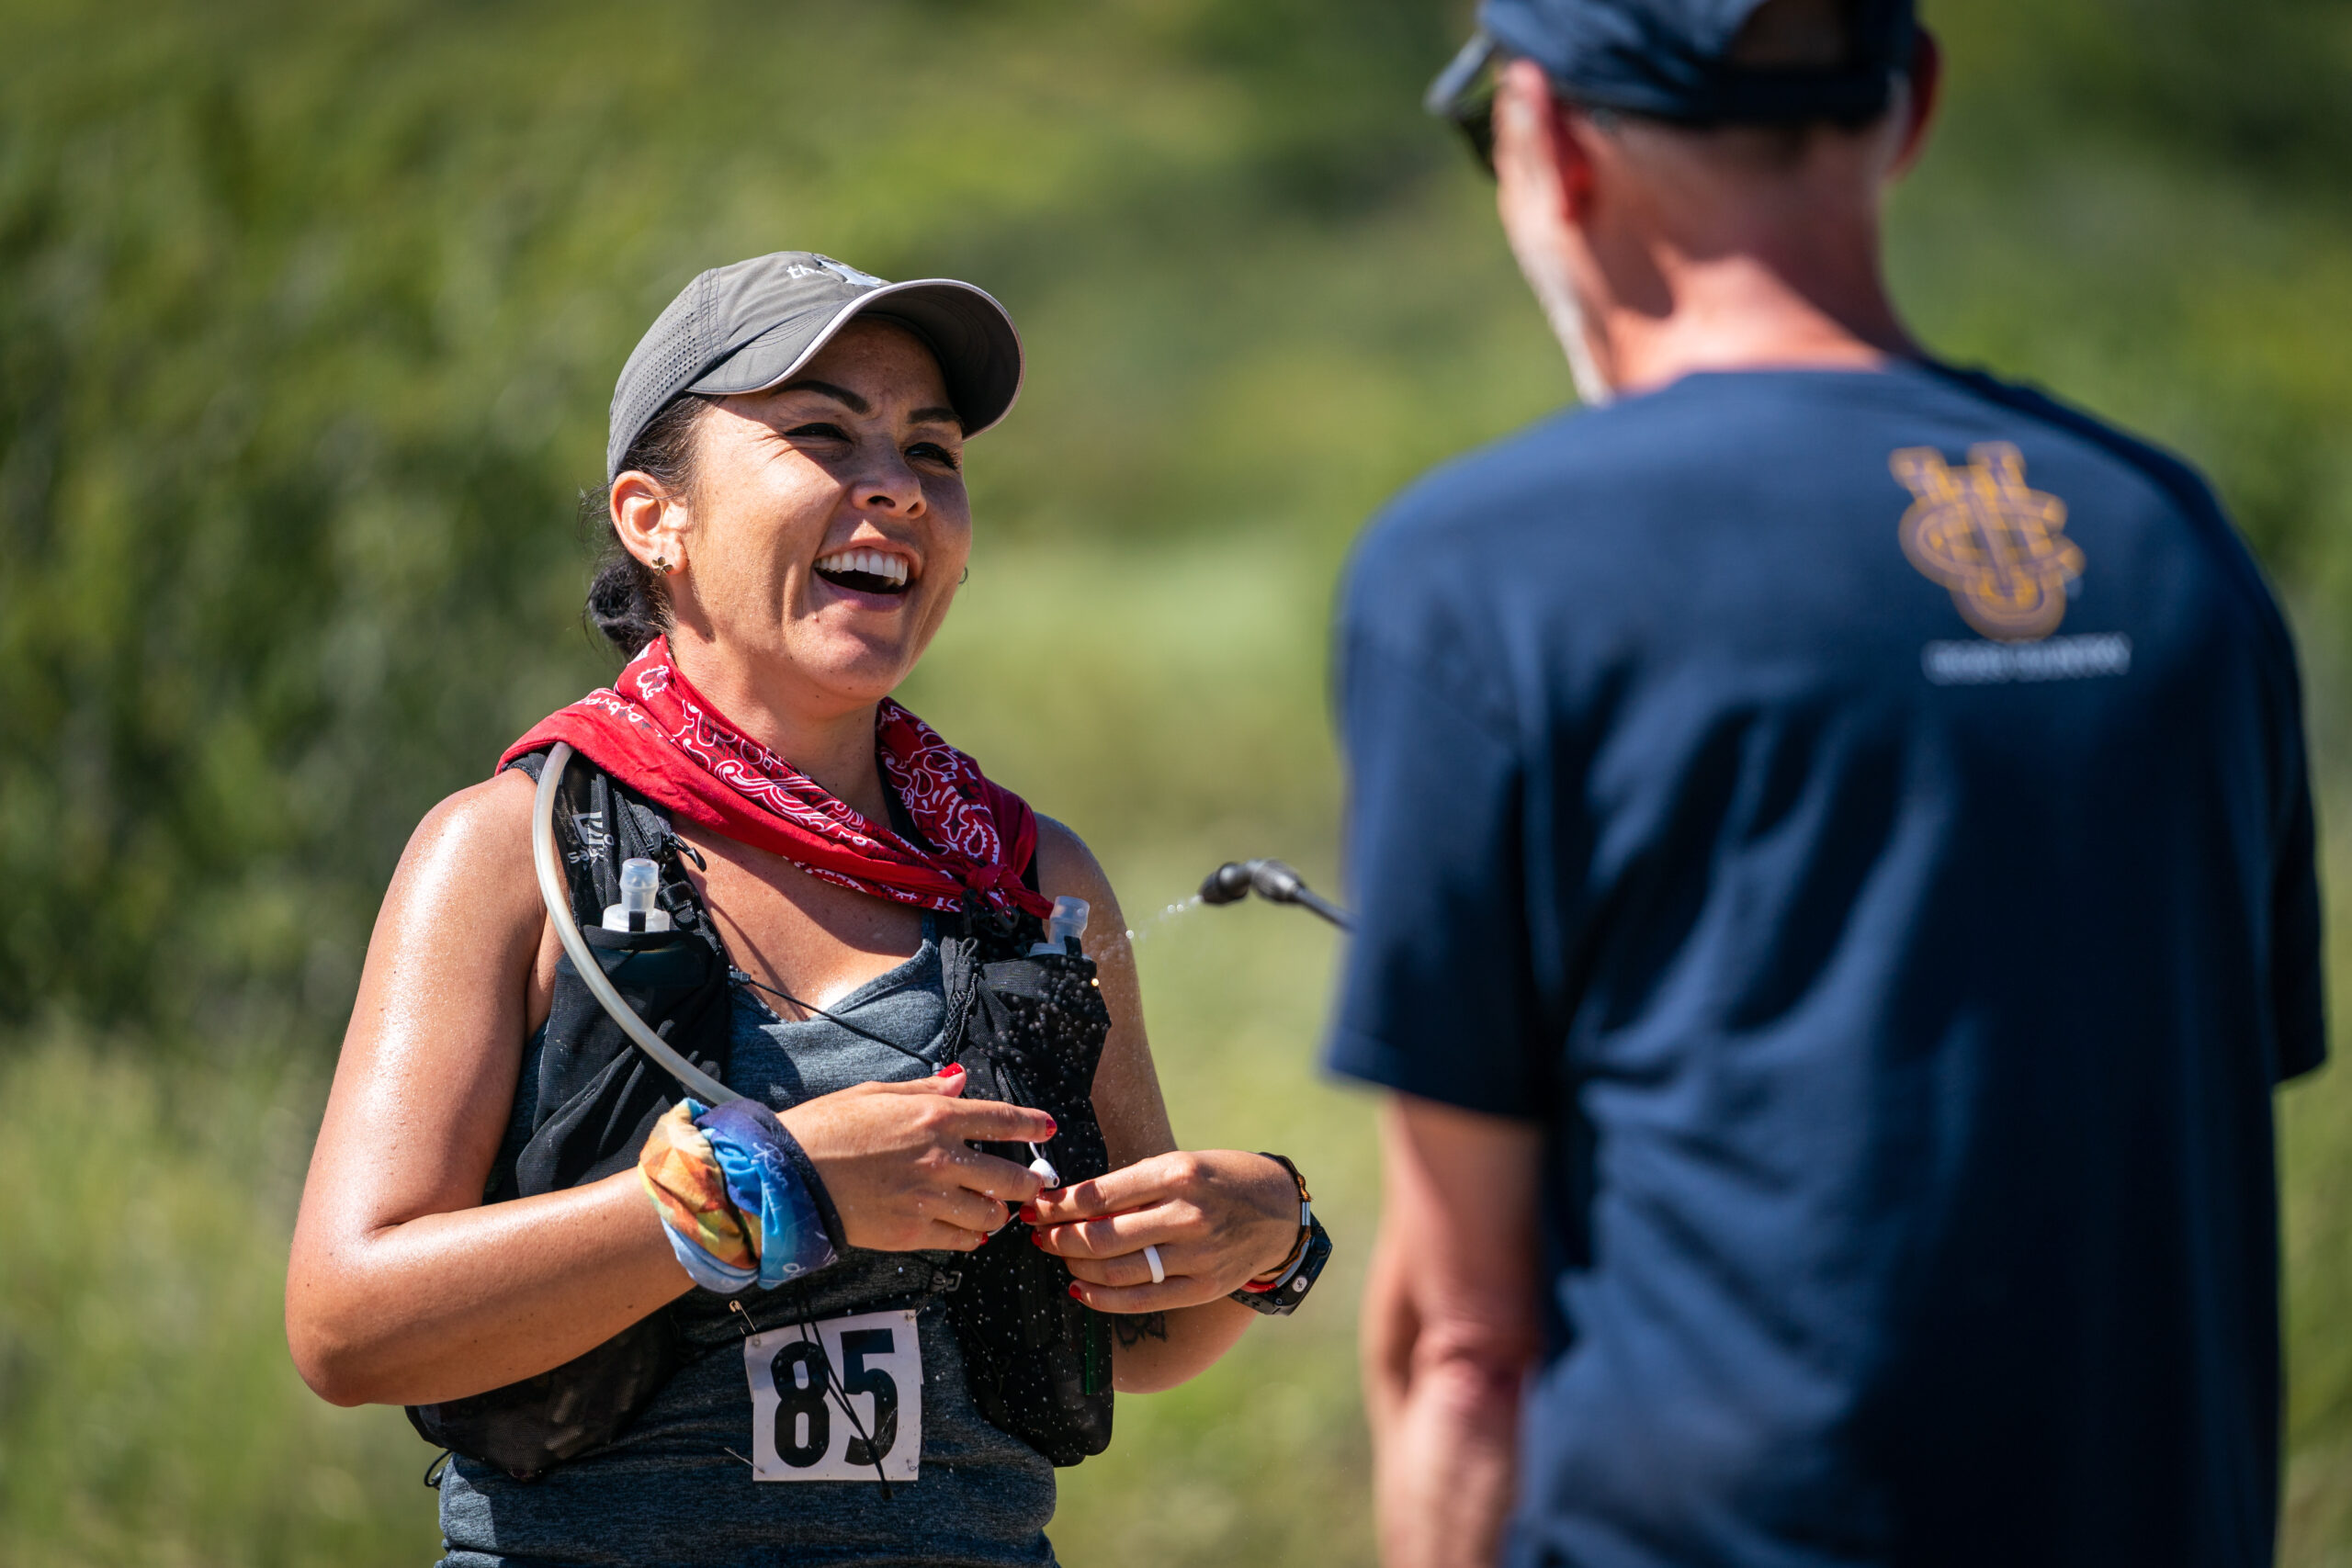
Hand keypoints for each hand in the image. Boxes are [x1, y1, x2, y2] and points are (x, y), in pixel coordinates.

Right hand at [778, 1065, 1054, 1252]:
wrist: (787, 1175)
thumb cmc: (827, 1127)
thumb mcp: (877, 1094)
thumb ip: (926, 1090)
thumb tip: (960, 1081)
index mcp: (935, 1116)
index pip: (1002, 1119)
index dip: (1031, 1125)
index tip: (1047, 1129)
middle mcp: (941, 1158)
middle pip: (1010, 1177)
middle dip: (1027, 1183)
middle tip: (1030, 1185)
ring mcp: (930, 1199)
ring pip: (991, 1215)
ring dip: (997, 1212)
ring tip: (992, 1209)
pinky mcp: (913, 1233)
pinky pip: (961, 1240)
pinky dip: (969, 1236)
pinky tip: (966, 1230)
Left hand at [1027, 1150, 1300, 1310]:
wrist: (1279, 1212)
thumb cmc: (1220, 1180)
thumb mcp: (1180, 1164)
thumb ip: (1131, 1185)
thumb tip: (1070, 1203)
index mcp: (1176, 1174)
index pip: (1099, 1195)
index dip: (1057, 1206)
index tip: (1034, 1208)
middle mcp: (1186, 1215)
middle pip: (1101, 1237)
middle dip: (1058, 1238)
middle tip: (1037, 1235)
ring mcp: (1196, 1255)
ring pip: (1117, 1271)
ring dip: (1076, 1267)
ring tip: (1059, 1258)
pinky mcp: (1202, 1287)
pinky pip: (1141, 1300)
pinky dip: (1102, 1298)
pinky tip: (1081, 1290)